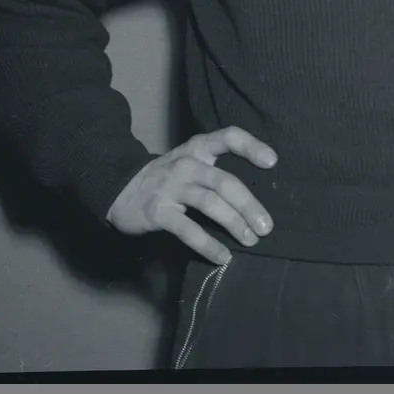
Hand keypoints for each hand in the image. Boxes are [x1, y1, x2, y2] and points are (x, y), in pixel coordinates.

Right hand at [107, 127, 277, 263]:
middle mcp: (186, 164)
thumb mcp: (190, 162)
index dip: (251, 146)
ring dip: (234, 224)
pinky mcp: (157, 212)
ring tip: (250, 240)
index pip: (227, 137)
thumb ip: (217, 171)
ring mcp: (170, 187)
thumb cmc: (168, 178)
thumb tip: (255, 199)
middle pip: (224, 181)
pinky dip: (208, 244)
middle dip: (249, 205)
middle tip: (266, 227)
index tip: (272, 162)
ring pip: (209, 203)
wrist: (121, 189)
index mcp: (198, 148)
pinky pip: (188, 229)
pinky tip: (222, 256)